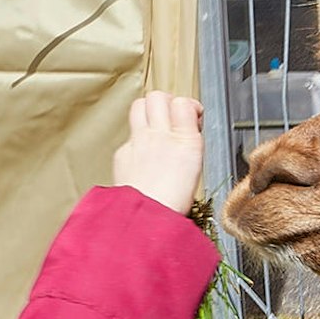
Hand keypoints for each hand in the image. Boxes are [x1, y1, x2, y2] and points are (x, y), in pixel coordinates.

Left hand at [112, 91, 204, 213]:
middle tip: (170, 114)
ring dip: (148, 110)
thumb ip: (190, 141)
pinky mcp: (123, 152)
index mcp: (186, 141)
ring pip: (139, 106)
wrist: (148, 221)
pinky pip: (130, 134)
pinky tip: (143, 152)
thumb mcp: (196, 168)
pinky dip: (137, 138)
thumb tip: (188, 127)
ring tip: (155, 123)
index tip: (190, 114)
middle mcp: (160, 137)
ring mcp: (138, 142)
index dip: (188, 105)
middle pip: (158, 97)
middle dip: (165, 101)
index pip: (183, 102)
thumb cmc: (173, 202)